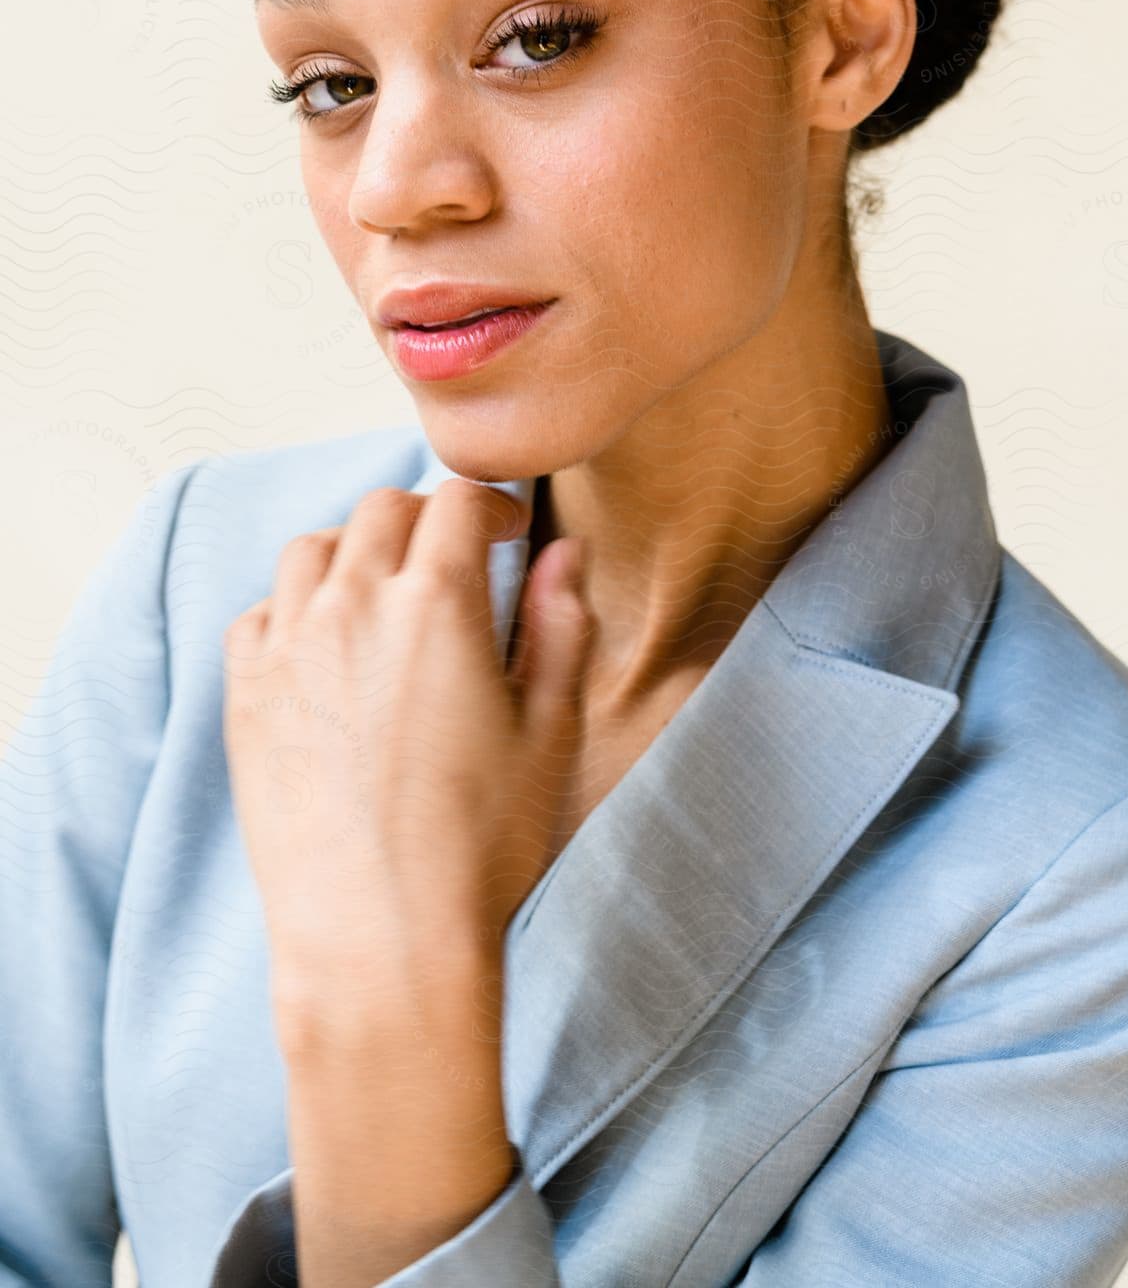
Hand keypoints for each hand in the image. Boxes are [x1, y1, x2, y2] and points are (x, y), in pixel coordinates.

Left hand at [221, 478, 595, 1019]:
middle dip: (427, 519)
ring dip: (355, 551)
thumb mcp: (551, 731)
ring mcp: (288, 649)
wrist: (381, 944)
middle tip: (456, 558)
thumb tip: (565, 552)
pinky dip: (294, 607)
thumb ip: (561, 625)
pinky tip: (325, 646)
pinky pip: (259, 614)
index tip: (510, 529)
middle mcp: (352, 606)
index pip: (458, 501)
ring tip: (386, 593)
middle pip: (382, 511)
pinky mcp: (245, 697)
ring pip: (312, 549)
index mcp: (437, 603)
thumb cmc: (480, 849)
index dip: (494, 503)